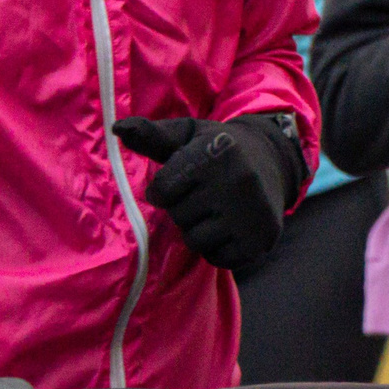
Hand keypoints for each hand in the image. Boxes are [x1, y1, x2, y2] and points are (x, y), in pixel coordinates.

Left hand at [111, 113, 306, 272]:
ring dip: (198, 230)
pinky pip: (217, 259)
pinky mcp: (261, 241)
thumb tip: (117, 128)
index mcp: (216, 150)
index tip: (179, 180)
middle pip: (178, 216)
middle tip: (204, 193)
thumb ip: (151, 134)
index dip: (164, 189)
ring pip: (195, 241)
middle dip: (183, 207)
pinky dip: (217, 248)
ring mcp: (252, 213)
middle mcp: (238, 180)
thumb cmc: (216, 148)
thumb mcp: (187, 135)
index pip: (162, 189)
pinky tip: (229, 226)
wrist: (271, 162)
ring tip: (216, 210)